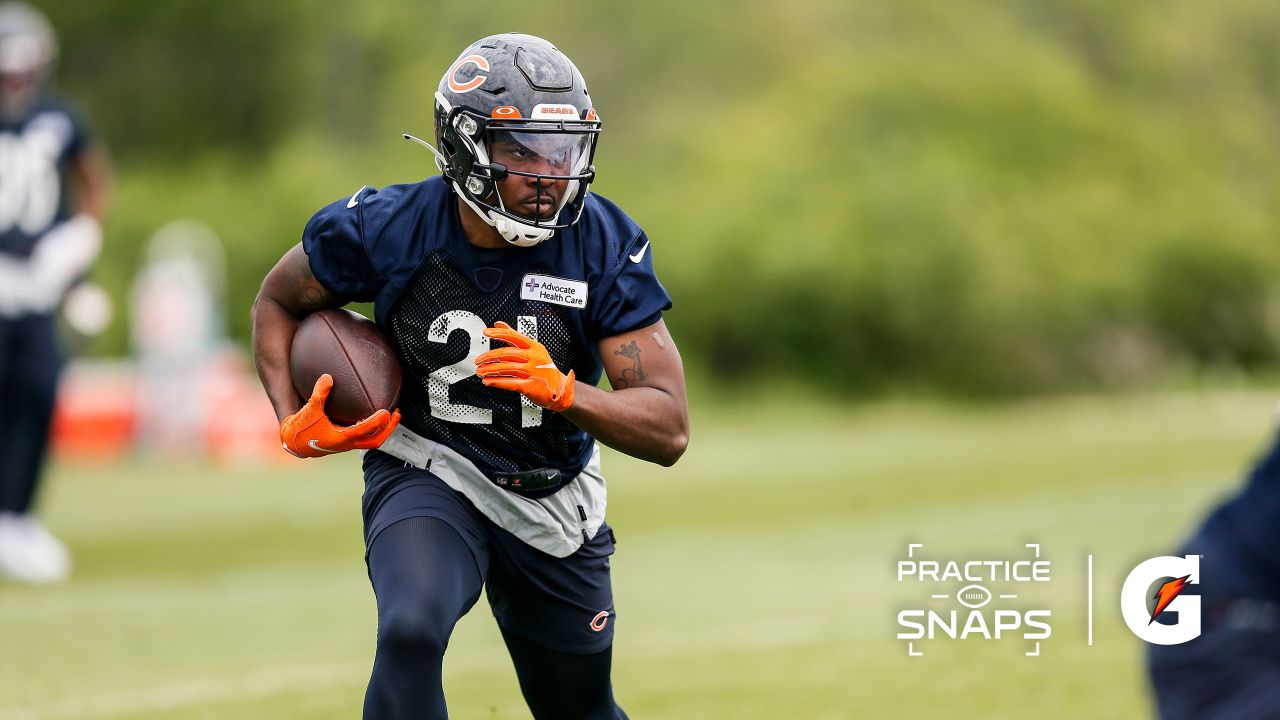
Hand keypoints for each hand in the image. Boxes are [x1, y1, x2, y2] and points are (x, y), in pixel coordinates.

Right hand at [279, 374, 399, 457]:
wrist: (291, 442)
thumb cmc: (301, 427)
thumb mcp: (309, 409)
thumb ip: (319, 393)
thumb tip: (328, 376)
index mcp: (341, 439)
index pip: (365, 431)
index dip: (377, 422)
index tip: (387, 412)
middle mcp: (347, 444)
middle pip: (375, 441)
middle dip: (388, 429)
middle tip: (396, 414)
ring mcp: (346, 444)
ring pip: (370, 441)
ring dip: (382, 429)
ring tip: (390, 415)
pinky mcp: (343, 441)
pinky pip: (362, 436)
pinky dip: (370, 427)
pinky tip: (371, 414)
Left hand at [476, 321, 574, 412]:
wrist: (560, 388)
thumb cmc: (545, 368)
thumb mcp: (534, 349)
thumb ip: (516, 336)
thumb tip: (499, 324)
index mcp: (534, 347)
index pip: (513, 336)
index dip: (498, 334)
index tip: (486, 332)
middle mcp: (533, 358)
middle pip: (506, 354)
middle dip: (488, 357)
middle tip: (478, 360)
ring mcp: (532, 372)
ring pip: (505, 368)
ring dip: (490, 370)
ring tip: (481, 372)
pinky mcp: (530, 386)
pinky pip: (509, 383)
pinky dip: (496, 382)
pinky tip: (488, 382)